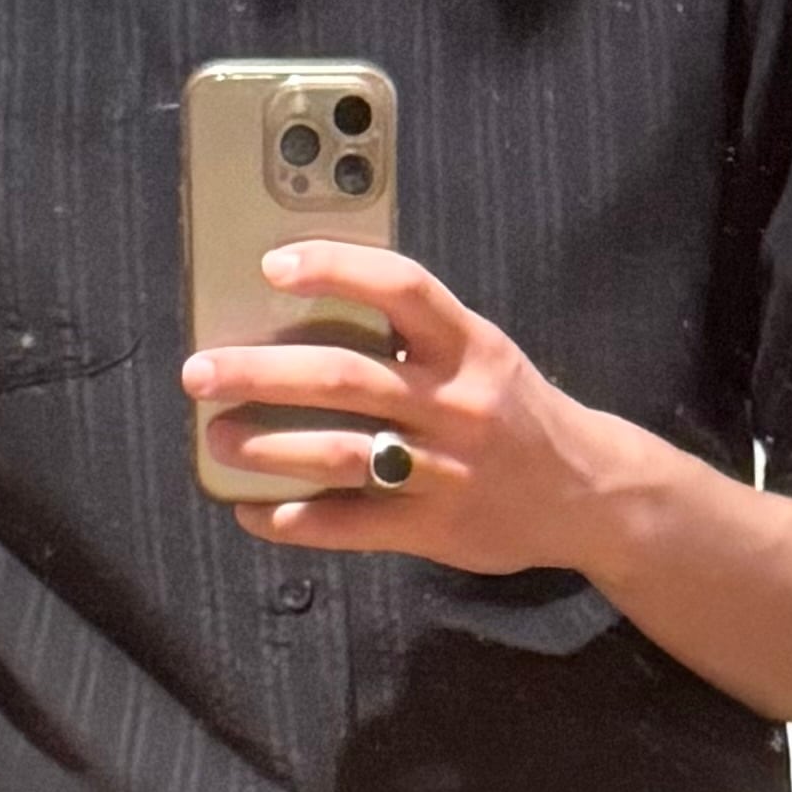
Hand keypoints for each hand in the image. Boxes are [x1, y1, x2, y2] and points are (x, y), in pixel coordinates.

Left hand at [184, 243, 648, 575]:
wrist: (590, 493)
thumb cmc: (517, 413)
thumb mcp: (482, 355)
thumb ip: (416, 338)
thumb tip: (317, 312)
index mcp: (468, 345)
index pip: (400, 289)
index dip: (336, 269)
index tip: (273, 264)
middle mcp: (455, 403)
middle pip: (345, 379)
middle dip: (262, 373)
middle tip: (201, 370)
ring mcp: (445, 469)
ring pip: (341, 454)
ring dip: (268, 447)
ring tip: (216, 439)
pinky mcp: (436, 527)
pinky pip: (354, 526)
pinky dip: (298, 521)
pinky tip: (255, 512)